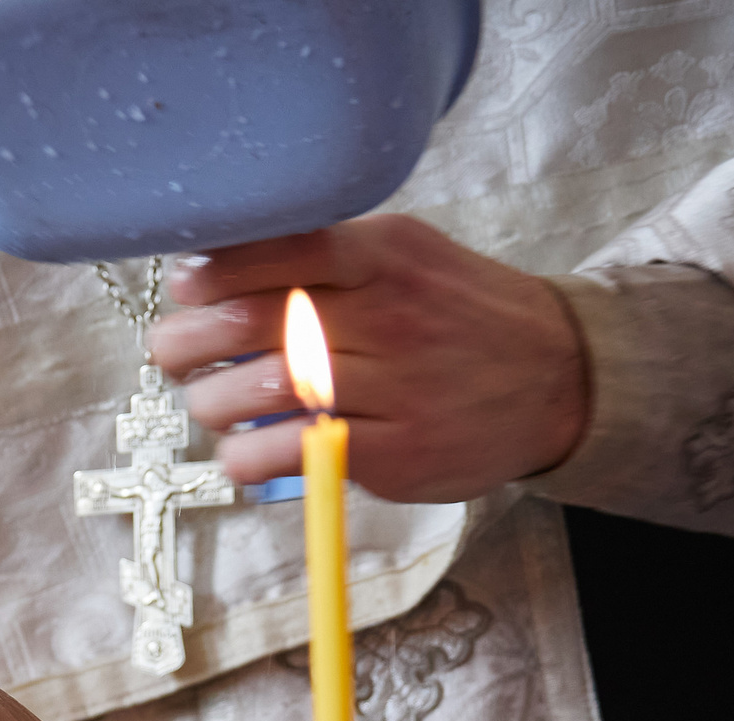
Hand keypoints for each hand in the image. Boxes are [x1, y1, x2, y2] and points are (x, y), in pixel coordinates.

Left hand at [146, 215, 587, 500]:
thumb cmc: (459, 314)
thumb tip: (220, 265)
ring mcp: (392, 386)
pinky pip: (291, 454)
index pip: (279, 249)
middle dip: (189, 341)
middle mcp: (386, 314)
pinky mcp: (393, 451)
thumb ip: (327, 255)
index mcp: (384, 255)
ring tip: (209, 404)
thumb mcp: (408, 255)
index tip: (185, 289)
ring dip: (211, 401)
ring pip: (263, 389)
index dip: (215, 272)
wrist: (561, 377)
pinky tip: (242, 454)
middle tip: (172, 353)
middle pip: (255, 321)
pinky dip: (246, 458)